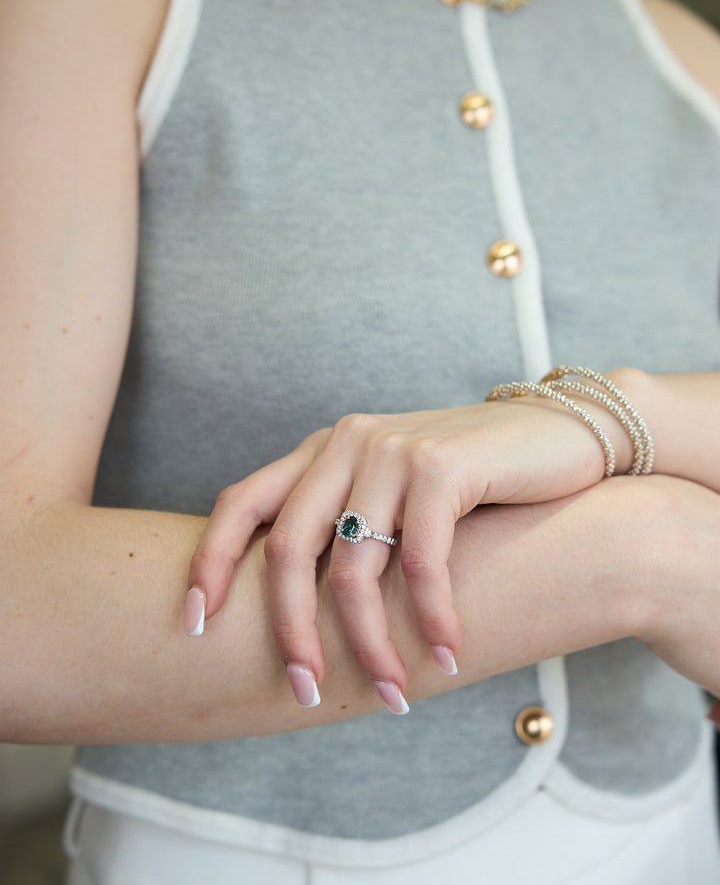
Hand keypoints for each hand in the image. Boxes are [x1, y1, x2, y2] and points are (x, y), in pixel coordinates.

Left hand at [186, 390, 633, 703]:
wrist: (557, 436)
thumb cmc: (471, 481)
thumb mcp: (392, 493)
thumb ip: (346, 523)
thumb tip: (293, 611)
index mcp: (324, 449)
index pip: (241, 502)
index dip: (209, 563)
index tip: (194, 625)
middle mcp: (348, 441)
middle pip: (289, 547)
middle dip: (292, 630)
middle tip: (307, 691)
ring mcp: (392, 448)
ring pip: (355, 567)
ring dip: (370, 643)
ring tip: (393, 692)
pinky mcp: (442, 465)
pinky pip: (419, 562)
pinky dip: (431, 618)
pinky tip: (449, 654)